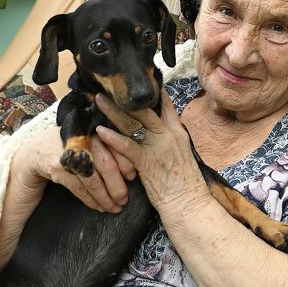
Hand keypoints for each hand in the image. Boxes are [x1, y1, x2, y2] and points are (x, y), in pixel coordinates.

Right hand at [13, 124, 136, 212]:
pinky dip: (91, 200)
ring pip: (93, 181)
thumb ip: (107, 148)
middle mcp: (83, 140)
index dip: (127, 165)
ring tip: (114, 208)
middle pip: (107, 166)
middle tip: (124, 200)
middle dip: (118, 187)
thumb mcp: (88, 141)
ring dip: (105, 198)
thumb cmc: (71, 147)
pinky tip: (99, 207)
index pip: (117, 148)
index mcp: (95, 131)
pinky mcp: (58, 167)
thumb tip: (132, 171)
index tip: (132, 178)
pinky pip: (79, 188)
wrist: (36, 150)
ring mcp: (70, 154)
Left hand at [95, 91, 208, 215]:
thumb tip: (159, 135)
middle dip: (126, 98)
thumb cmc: (185, 186)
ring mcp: (158, 148)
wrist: (189, 204)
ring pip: (133, 124)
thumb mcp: (183, 157)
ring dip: (113, 111)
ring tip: (98, 101)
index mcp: (178, 134)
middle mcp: (169, 136)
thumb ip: (171, 142)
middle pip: (145, 110)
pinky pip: (127, 146)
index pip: (166, 106)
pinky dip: (112, 138)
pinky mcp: (147, 162)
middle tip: (110, 86)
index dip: (152, 93)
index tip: (140, 82)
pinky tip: (100, 131)